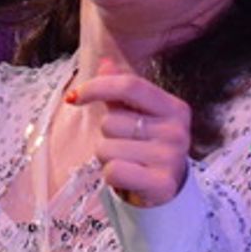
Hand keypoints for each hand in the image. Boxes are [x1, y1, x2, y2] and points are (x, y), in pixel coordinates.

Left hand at [66, 59, 189, 207]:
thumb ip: (122, 91)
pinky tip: (128, 177)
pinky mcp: (161, 184)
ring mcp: (171, 158)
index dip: (97, 87)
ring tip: (127, 162)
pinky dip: (111, 176)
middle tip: (125, 147)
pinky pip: (113, 171)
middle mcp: (177, 131)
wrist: (167, 189)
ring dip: (108, 157)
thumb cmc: (147, 147)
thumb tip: (105, 62)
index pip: (130, 86)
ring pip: (107, 149)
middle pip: (112, 121)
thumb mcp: (138, 115)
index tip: (74, 97)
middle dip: (107, 135)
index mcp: (174, 107)